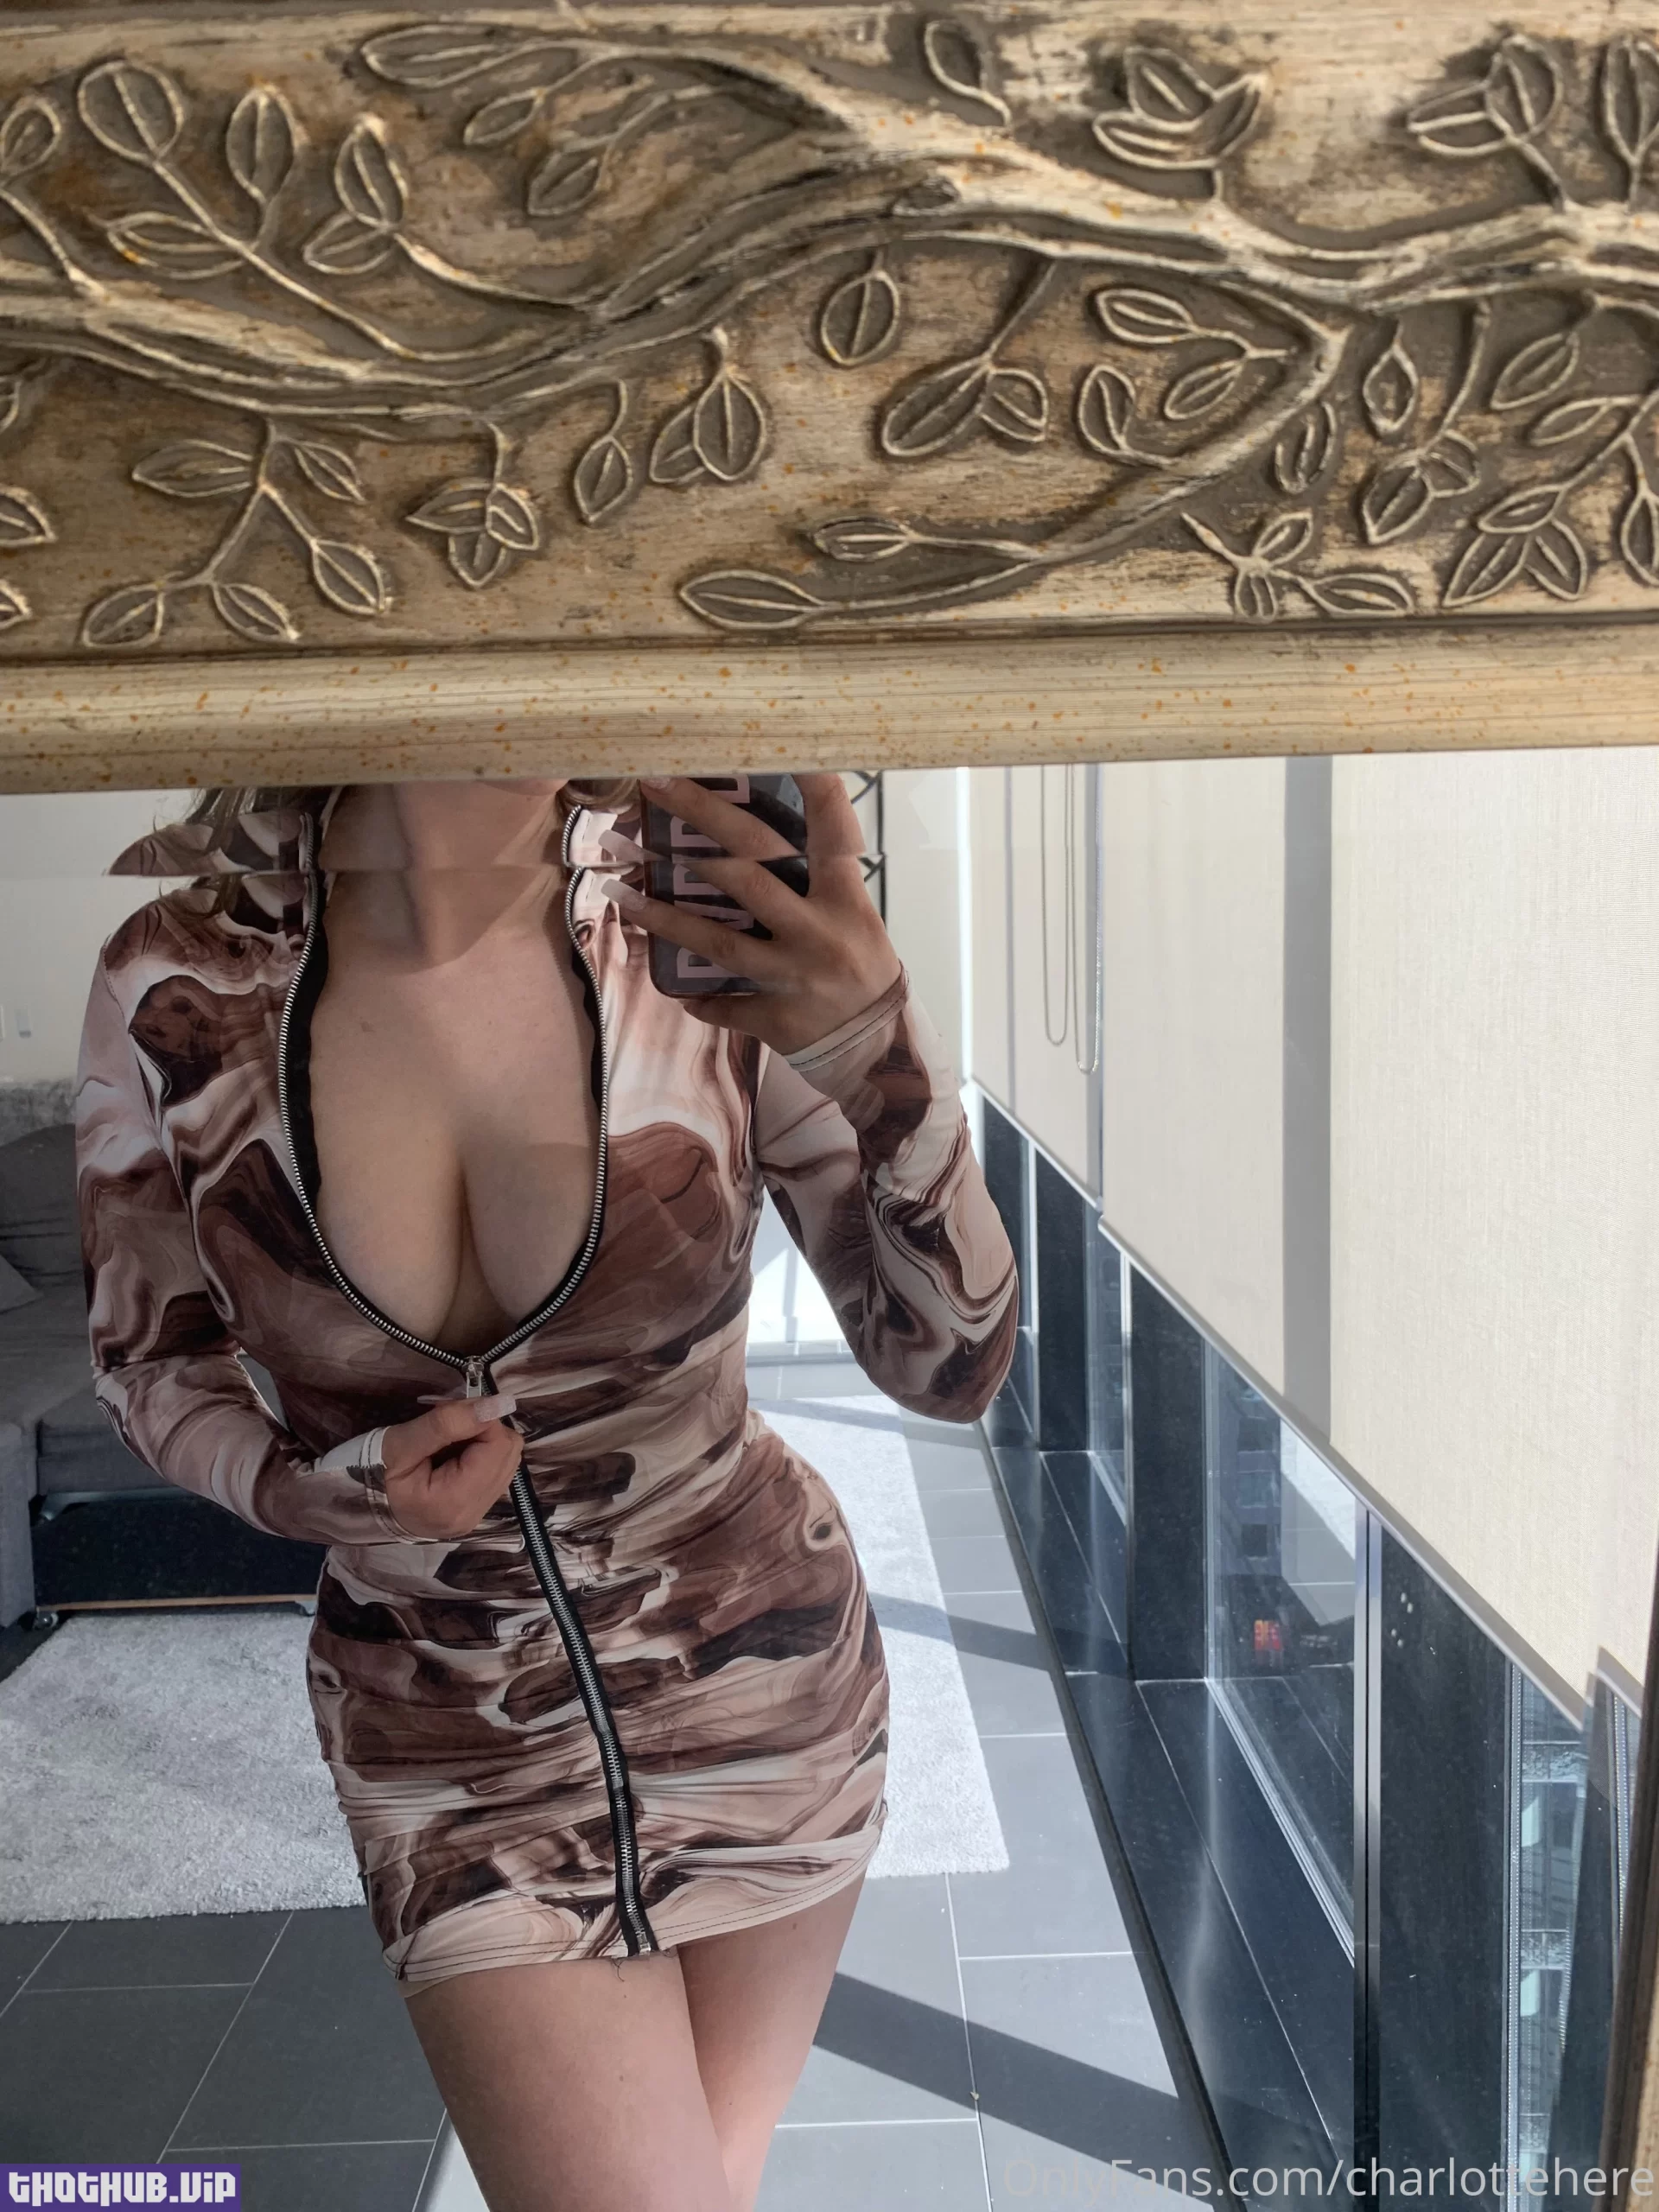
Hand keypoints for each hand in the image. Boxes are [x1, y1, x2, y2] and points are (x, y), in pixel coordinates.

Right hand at [379, 1394, 522, 1540]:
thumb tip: (498, 1403)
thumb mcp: (402, 1442)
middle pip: (508, 1452)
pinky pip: (497, 1471)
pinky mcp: (476, 1511)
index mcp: (454, 1502)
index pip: (498, 1445)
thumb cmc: (373, 1472)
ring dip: (484, 1440)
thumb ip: (449, 1422)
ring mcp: (477, 1515)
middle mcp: (474, 1515)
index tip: (449, 1412)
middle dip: (483, 1429)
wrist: (357, 1504)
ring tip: (447, 1443)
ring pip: (507, 1460)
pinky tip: (453, 1456)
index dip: (481, 1418)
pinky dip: (481, 1455)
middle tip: (445, 1426)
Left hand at [597, 772, 902, 1055]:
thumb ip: (817, 879)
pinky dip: (698, 998)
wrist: (879, 1048)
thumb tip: (753, 830)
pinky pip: (723, 1005)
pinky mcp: (774, 1018)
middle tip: (654, 783)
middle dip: (698, 820)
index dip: (814, 787)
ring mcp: (793, 978)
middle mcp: (818, 932)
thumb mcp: (855, 915)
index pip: (832, 832)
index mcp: (845, 898)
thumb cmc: (861, 966)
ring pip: (718, 942)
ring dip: (663, 915)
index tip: (783, 743)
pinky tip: (674, 989)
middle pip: (749, 868)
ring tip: (617, 890)